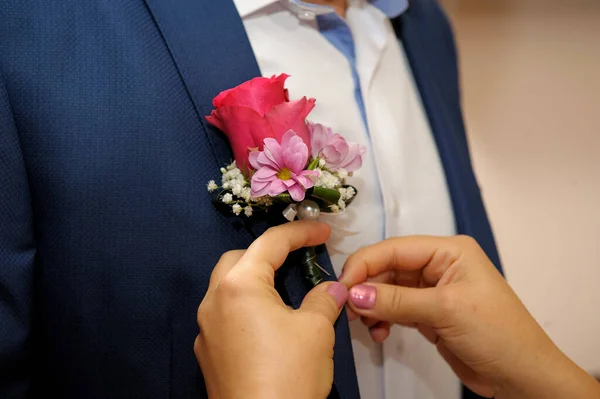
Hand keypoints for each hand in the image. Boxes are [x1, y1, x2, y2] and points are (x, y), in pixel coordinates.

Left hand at [194, 221, 347, 398]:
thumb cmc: (289, 373)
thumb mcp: (316, 330)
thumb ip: (324, 299)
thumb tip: (333, 288)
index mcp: (238, 285)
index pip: (270, 243)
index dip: (300, 232)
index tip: (324, 230)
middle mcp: (213, 300)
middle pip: (239, 260)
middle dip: (269, 255)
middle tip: (299, 261)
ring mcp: (205, 329)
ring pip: (228, 288)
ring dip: (256, 282)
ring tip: (287, 294)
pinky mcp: (207, 353)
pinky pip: (225, 316)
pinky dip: (247, 310)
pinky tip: (269, 327)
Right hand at [340, 235, 599, 398]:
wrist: (523, 377)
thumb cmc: (496, 334)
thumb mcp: (444, 311)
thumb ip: (396, 300)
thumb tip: (352, 294)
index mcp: (448, 251)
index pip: (394, 249)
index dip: (364, 264)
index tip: (341, 287)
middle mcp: (438, 265)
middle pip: (388, 268)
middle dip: (366, 288)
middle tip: (348, 311)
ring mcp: (432, 290)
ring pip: (388, 289)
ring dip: (372, 306)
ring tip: (365, 326)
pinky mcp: (428, 314)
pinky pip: (394, 309)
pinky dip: (382, 319)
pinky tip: (379, 334)